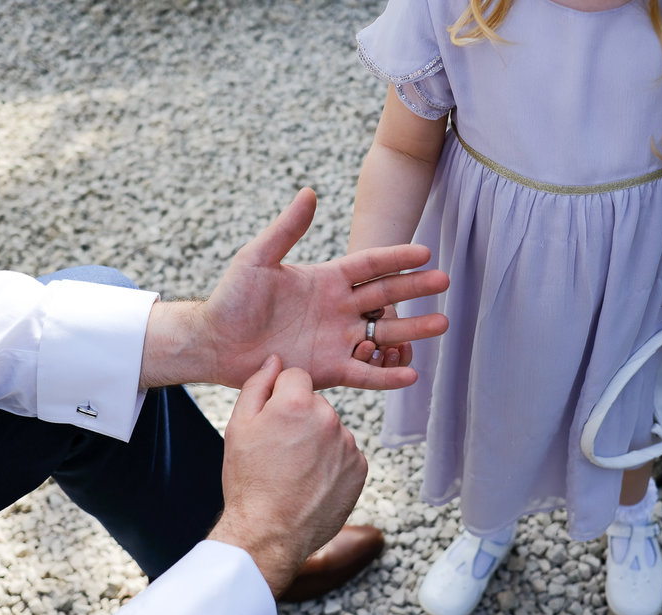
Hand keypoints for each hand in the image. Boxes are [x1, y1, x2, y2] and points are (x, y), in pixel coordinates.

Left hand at [140, 188, 448, 389]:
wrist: (216, 343)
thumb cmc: (233, 298)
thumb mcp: (257, 258)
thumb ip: (286, 229)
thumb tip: (309, 193)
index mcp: (327, 280)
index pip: (370, 266)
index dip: (396, 259)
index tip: (424, 252)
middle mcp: (339, 309)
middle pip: (386, 297)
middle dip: (416, 289)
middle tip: (445, 283)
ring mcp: (337, 340)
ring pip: (384, 334)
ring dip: (413, 330)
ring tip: (442, 324)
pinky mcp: (329, 370)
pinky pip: (364, 372)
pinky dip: (387, 375)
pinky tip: (412, 373)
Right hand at [208, 355, 367, 597]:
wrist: (269, 532)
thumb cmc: (249, 480)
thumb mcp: (238, 427)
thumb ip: (257, 386)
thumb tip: (275, 361)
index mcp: (297, 403)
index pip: (296, 377)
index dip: (280, 396)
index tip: (272, 420)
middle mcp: (329, 418)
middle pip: (315, 403)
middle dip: (301, 418)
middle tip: (280, 450)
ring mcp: (348, 444)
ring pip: (331, 429)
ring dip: (317, 441)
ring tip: (295, 470)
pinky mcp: (360, 468)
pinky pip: (345, 453)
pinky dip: (332, 462)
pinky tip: (311, 481)